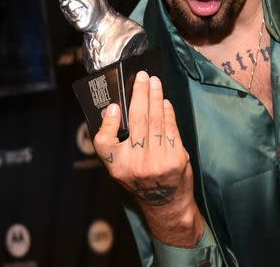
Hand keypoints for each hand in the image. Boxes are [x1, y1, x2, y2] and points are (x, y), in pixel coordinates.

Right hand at [93, 71, 204, 246]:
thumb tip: (116, 108)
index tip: (114, 106)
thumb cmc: (141, 179)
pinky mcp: (176, 159)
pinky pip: (170, 129)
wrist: (166, 204)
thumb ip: (116, 142)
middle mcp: (135, 164)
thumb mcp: (120, 168)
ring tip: (155, 82)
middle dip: (140, 94)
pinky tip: (164, 102)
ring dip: (156, 97)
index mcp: (117, 166)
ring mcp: (157, 161)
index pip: (103, 142)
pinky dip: (167, 113)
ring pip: (156, 120)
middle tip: (142, 76)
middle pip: (137, 120)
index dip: (108, 122)